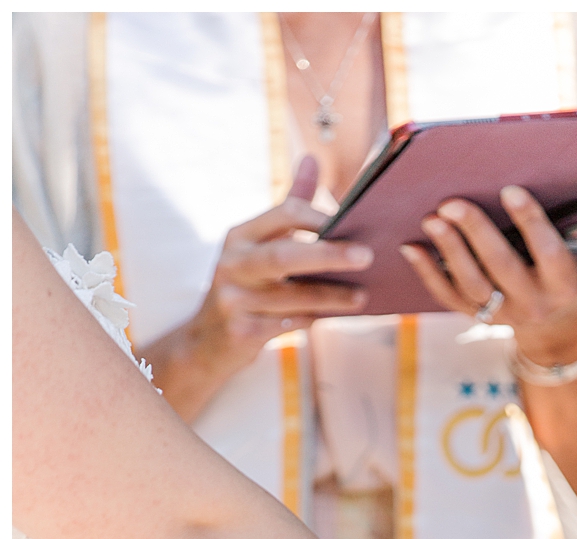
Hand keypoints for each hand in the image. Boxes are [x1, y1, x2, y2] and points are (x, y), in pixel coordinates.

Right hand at [139, 155, 369, 417]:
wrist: (206, 341)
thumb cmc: (247, 284)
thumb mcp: (260, 243)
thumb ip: (290, 204)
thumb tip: (313, 158)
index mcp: (240, 236)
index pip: (283, 215)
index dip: (320, 218)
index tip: (354, 222)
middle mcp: (232, 264)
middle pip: (284, 256)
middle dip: (327, 255)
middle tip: (367, 256)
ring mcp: (233, 299)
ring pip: (290, 296)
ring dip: (331, 296)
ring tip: (364, 296)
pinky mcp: (241, 331)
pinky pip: (288, 325)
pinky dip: (315, 320)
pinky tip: (339, 316)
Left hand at [400, 188, 576, 365]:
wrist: (559, 330)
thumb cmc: (574, 278)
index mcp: (564, 285)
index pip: (548, 252)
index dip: (530, 221)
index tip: (510, 190)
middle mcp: (534, 303)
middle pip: (502, 267)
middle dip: (476, 234)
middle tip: (453, 203)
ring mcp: (504, 313)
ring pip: (473, 285)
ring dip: (450, 252)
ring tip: (432, 220)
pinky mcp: (480, 317)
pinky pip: (449, 297)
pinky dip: (427, 274)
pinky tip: (411, 248)